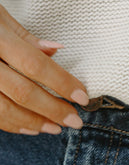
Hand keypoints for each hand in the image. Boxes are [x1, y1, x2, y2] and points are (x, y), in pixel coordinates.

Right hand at [0, 4, 88, 134]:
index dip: (61, 82)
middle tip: (75, 121)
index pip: (34, 64)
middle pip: (21, 91)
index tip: (83, 97)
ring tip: (54, 128)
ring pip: (1, 109)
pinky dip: (9, 124)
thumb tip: (56, 50)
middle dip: (52, 109)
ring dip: (32, 122)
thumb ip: (24, 36)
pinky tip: (28, 127)